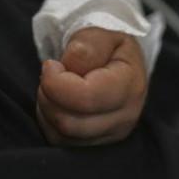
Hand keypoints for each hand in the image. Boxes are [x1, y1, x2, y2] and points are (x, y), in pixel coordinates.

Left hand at [36, 27, 146, 145]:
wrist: (118, 65)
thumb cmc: (108, 48)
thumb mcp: (103, 34)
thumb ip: (88, 45)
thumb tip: (70, 65)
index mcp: (130, 87)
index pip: (86, 98)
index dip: (57, 82)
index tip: (51, 65)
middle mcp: (125, 118)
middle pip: (69, 123)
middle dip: (48, 96)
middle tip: (52, 75)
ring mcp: (111, 136)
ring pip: (61, 135)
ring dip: (48, 108)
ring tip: (57, 87)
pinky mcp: (95, 145)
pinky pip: (59, 141)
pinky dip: (50, 121)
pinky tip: (59, 102)